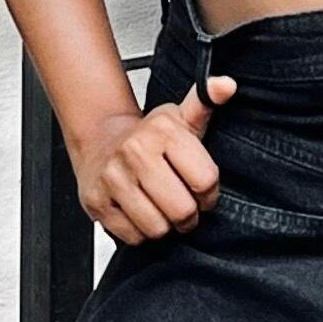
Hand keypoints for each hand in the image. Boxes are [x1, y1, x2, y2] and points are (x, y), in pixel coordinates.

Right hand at [76, 76, 234, 242]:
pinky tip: (138, 212)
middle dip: (188, 216)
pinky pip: (132, 236)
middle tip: (182, 207)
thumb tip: (226, 85)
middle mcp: (135, 152)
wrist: (100, 141)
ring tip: (159, 209)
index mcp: (162, 131)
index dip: (209, 194)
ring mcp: (112, 178)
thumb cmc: (148, 137)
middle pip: (182, 210)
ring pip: (157, 228)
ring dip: (164, 226)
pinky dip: (139, 232)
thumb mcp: (181, 117)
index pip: (205, 180)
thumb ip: (205, 101)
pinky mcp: (96, 201)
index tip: (201, 191)